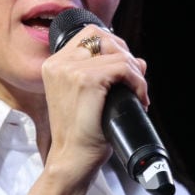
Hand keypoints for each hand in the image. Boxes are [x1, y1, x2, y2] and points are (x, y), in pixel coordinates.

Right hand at [32, 25, 147, 194]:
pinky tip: (139, 98)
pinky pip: (123, 67)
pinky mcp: (86, 80)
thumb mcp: (87, 98)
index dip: (114, 46)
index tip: (125, 69)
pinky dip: (138, 81)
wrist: (72, 160)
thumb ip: (105, 75)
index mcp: (54, 65)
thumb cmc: (81, 135)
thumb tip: (139, 61)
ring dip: (136, 72)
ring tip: (139, 93)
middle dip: (126, 55)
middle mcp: (59, 64)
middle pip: (103, 37)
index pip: (89, 35)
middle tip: (135, 81)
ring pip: (117, 52)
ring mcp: (71, 70)